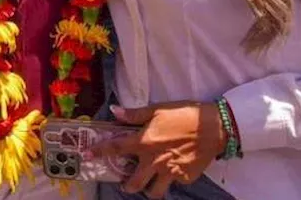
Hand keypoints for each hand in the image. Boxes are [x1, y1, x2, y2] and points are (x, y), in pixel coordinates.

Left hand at [90, 102, 226, 197]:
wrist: (214, 127)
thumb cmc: (184, 114)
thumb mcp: (158, 109)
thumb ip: (135, 115)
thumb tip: (114, 111)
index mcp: (145, 142)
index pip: (116, 148)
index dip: (99, 152)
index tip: (86, 156)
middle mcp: (154, 161)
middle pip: (134, 184)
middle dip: (127, 186)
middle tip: (126, 182)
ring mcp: (170, 172)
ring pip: (154, 192)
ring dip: (149, 189)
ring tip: (149, 182)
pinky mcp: (185, 178)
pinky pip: (174, 184)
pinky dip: (172, 179)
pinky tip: (175, 169)